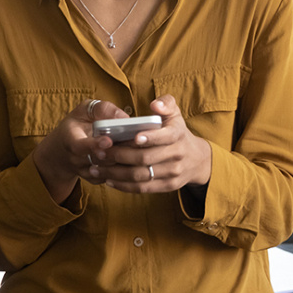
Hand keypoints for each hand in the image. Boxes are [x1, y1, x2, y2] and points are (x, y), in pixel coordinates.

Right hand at [32, 98, 129, 203]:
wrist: (60, 151)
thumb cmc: (76, 125)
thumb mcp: (83, 111)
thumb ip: (101, 109)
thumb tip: (124, 116)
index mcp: (70, 140)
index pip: (80, 146)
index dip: (94, 145)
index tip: (108, 141)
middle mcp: (76, 159)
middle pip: (97, 160)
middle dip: (116, 152)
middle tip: (135, 143)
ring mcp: (84, 171)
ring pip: (106, 171)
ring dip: (122, 161)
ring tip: (138, 149)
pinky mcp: (94, 178)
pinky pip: (109, 178)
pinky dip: (122, 171)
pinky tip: (133, 160)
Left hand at [98, 94, 212, 193]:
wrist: (196, 159)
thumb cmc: (178, 132)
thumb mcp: (176, 115)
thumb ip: (166, 104)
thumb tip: (155, 105)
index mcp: (178, 134)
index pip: (165, 136)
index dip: (150, 137)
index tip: (133, 137)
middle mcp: (178, 154)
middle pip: (145, 158)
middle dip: (119, 156)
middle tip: (99, 153)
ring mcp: (173, 172)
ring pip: (140, 175)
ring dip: (115, 173)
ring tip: (96, 169)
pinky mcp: (168, 186)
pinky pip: (142, 188)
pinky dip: (123, 185)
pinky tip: (109, 180)